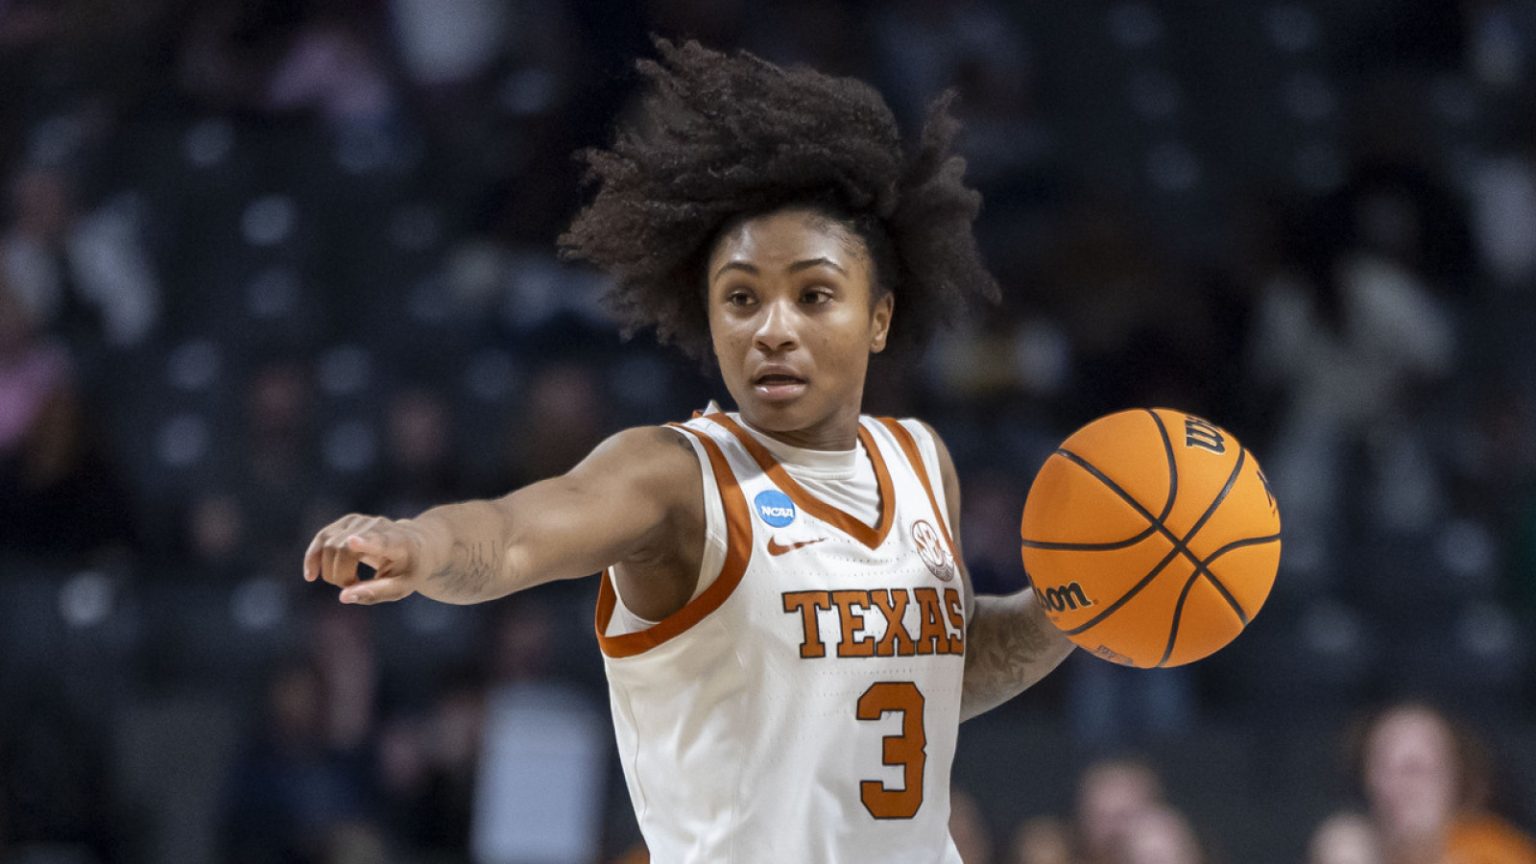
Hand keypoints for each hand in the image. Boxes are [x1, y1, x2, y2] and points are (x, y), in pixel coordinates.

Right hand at [303, 514, 431, 604]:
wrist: (416, 544)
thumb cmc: (408, 569)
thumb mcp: (401, 587)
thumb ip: (375, 593)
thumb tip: (342, 597)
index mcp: (398, 542)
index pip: (380, 541)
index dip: (365, 542)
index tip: (352, 542)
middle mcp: (378, 526)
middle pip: (344, 550)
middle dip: (341, 576)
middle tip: (354, 588)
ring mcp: (361, 521)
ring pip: (329, 544)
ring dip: (330, 571)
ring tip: (347, 581)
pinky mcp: (347, 522)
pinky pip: (322, 538)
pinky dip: (314, 557)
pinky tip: (311, 575)